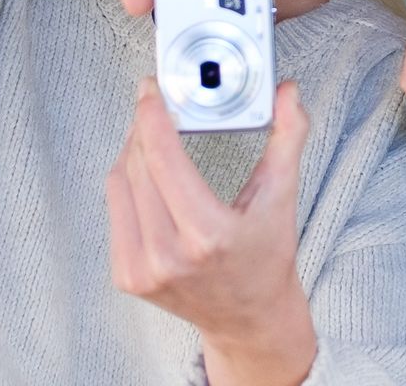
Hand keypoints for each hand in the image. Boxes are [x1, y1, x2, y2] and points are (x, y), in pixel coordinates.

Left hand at [106, 78, 316, 385]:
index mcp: (208, 235)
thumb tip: (288, 92)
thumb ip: (289, 137)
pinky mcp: (127, 276)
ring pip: (120, 184)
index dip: (152, 117)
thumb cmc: (266, 256)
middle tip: (157, 102)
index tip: (152, 89)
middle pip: (138, 167)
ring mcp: (142, 270)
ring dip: (133, 149)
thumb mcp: (282, 196)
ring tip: (153, 133)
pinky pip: (116, 207)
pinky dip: (128, 180)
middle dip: (145, 126)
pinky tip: (147, 169)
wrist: (249, 317)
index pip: (164, 161)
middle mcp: (169, 257)